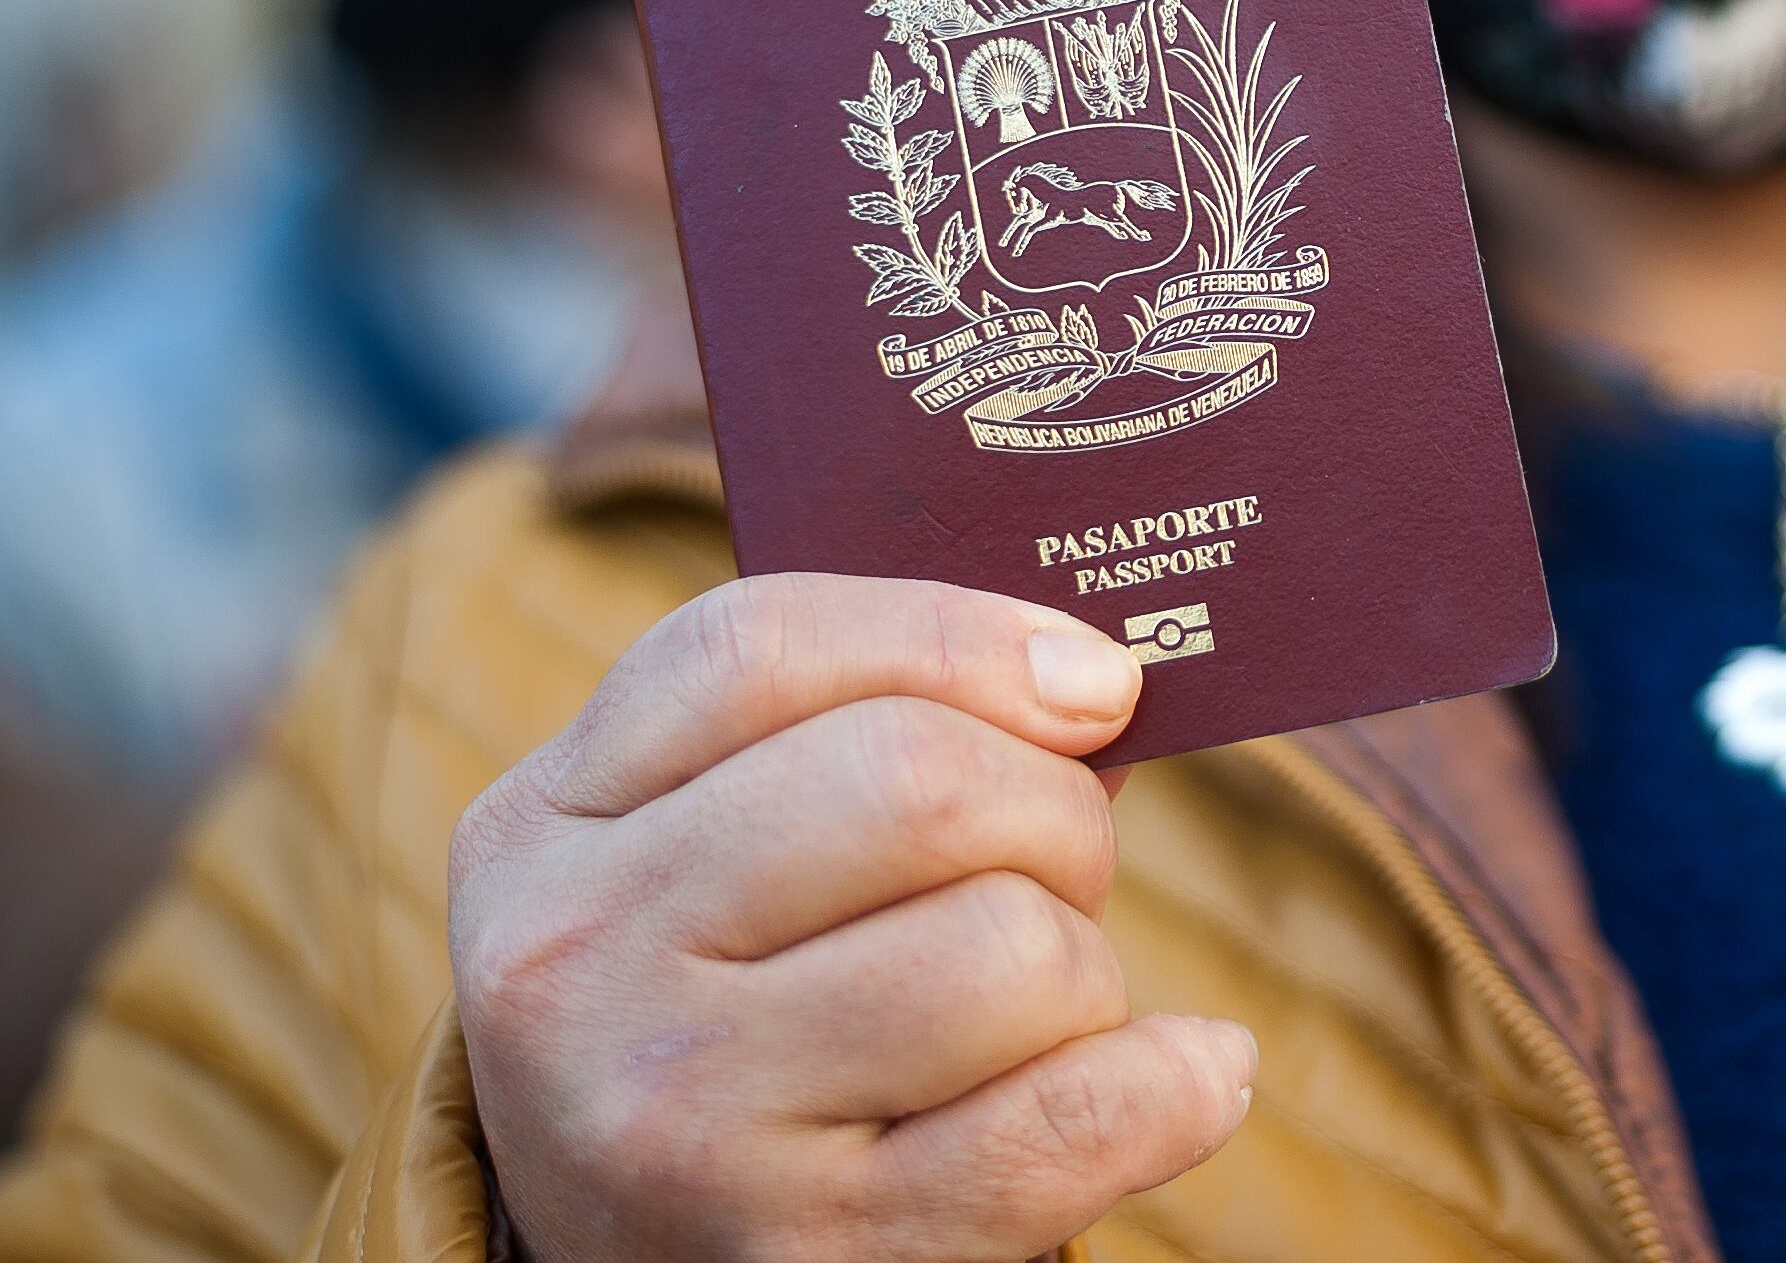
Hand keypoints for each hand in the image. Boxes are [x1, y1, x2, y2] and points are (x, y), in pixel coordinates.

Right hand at [449, 573, 1253, 1261]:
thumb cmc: (715, 1021)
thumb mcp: (694, 867)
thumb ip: (855, 741)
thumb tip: (1095, 683)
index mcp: (541, 830)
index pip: (758, 650)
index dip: (960, 637)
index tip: (1092, 678)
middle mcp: (580, 968)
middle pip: (914, 782)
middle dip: (1052, 809)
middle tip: (1062, 866)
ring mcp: (682, 1121)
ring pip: (1006, 947)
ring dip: (1081, 966)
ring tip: (1040, 1009)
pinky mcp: (809, 1252)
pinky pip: (1064, 1123)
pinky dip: (1170, 1085)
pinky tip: (1190, 1075)